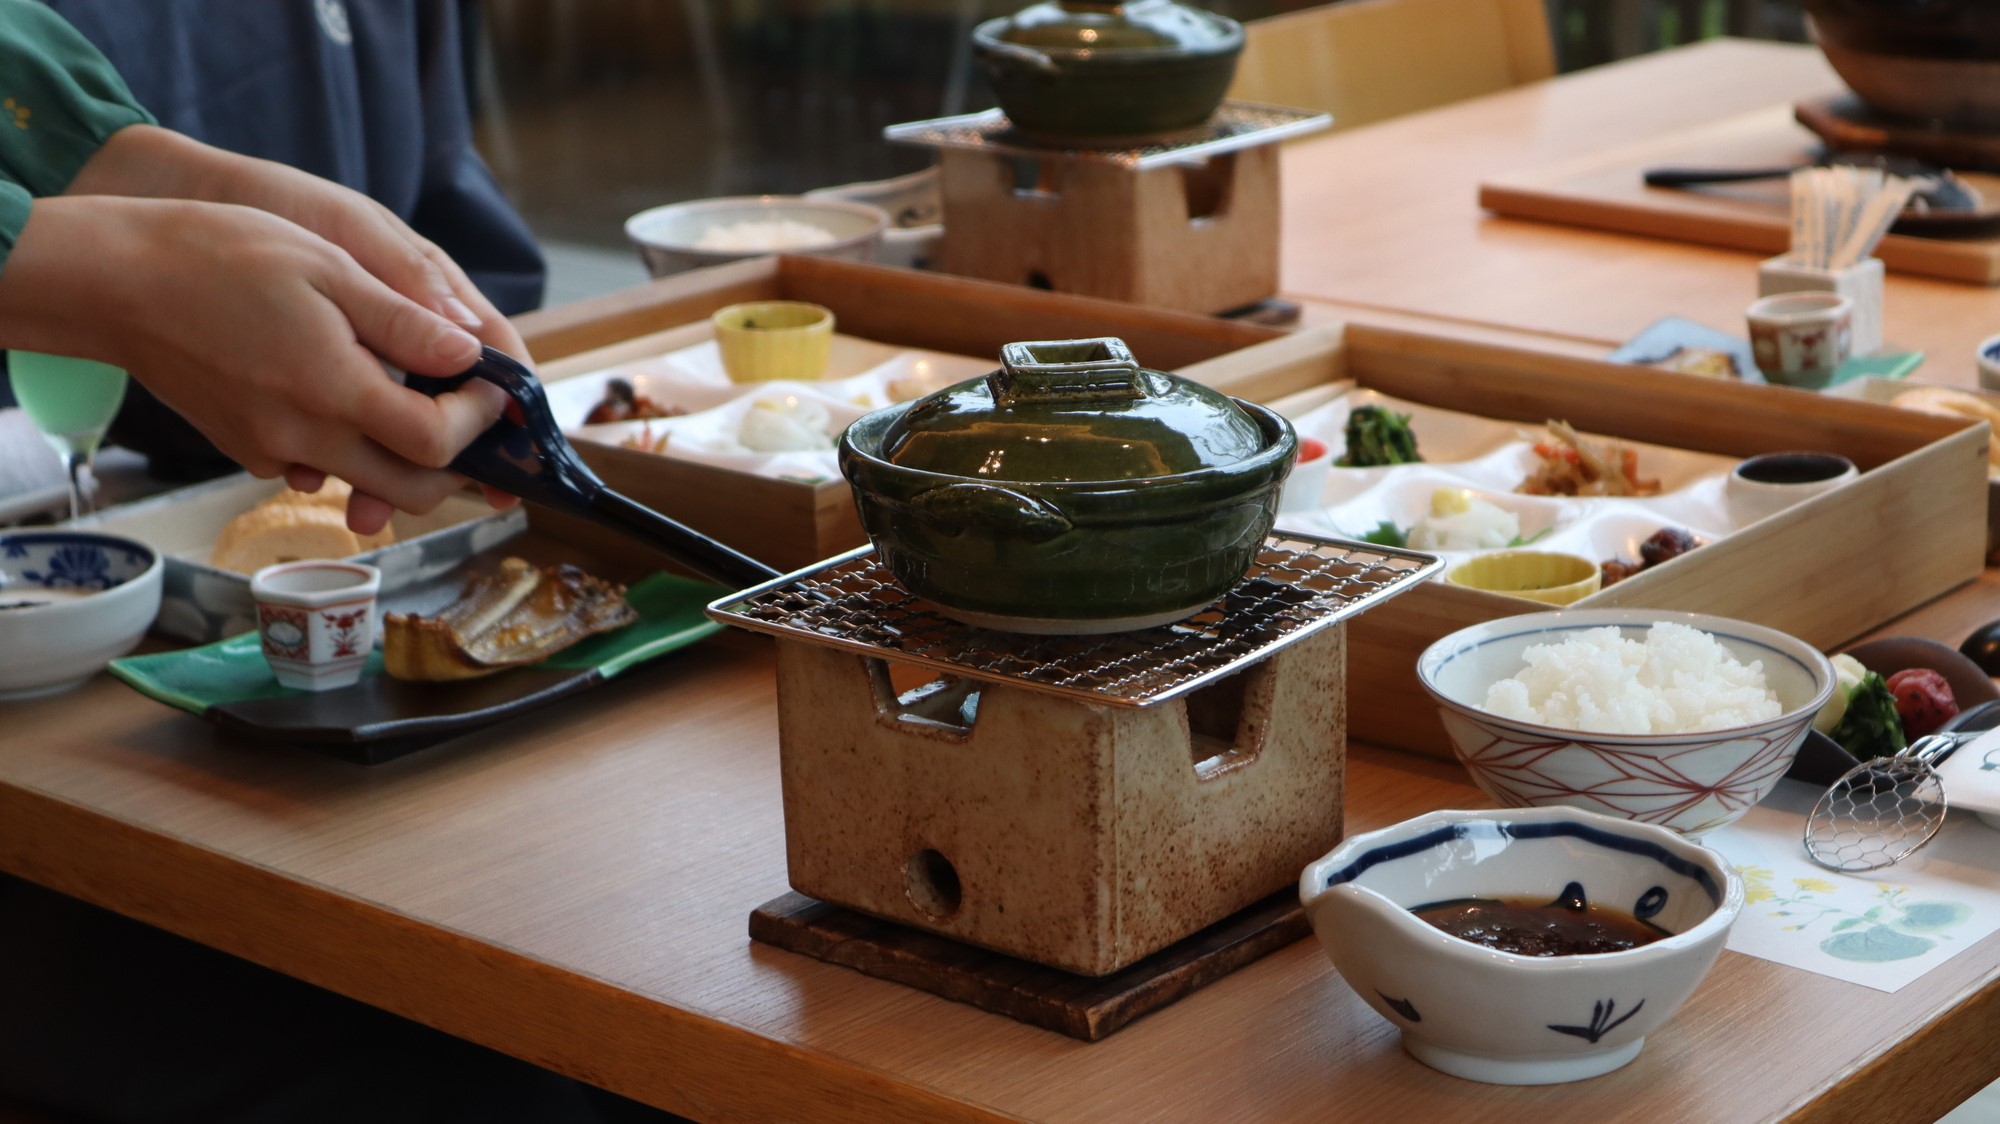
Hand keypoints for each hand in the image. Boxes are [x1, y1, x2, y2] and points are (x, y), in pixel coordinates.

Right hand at [66, 126, 527, 528]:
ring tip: (415, 398)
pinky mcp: (245, 448)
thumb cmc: (218, 256)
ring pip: (366, 484)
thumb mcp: (328, 267)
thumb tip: (469, 353)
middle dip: (455, 462)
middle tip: (466, 412)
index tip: (485, 387)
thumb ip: (404, 320)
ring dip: (404, 458)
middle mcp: (304, 437)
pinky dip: (349, 446)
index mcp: (333, 391)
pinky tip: (344, 392)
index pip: (437, 444)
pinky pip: (317, 466)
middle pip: (413, 489)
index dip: (477, 422)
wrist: (113, 281)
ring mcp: (270, 450)